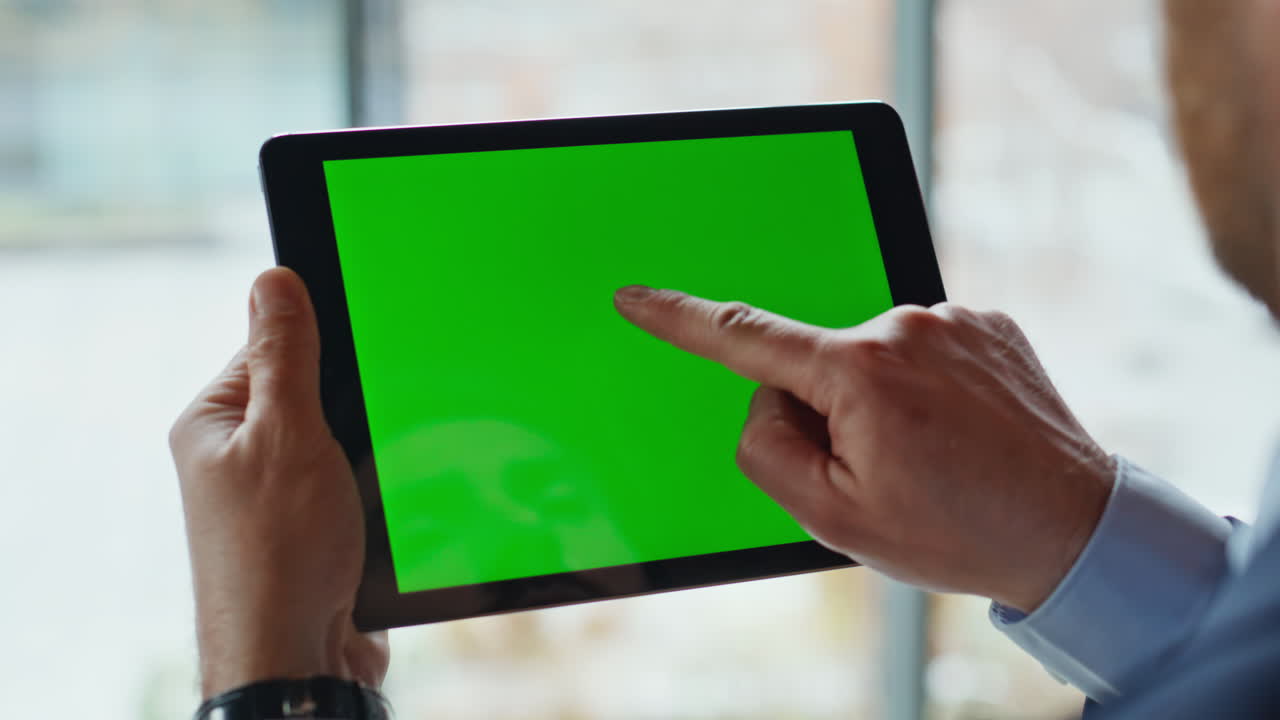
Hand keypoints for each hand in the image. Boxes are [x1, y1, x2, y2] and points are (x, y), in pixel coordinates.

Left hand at [170, 267, 388, 697]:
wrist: (298, 658)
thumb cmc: (278, 553)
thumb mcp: (286, 434)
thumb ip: (285, 355)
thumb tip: (275, 278)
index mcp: (214, 424)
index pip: (272, 349)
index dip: (323, 348)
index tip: (366, 354)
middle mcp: (240, 458)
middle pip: (316, 396)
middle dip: (356, 409)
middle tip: (370, 432)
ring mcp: (279, 498)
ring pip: (347, 444)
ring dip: (373, 456)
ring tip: (374, 483)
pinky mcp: (316, 531)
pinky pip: (359, 487)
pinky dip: (381, 492)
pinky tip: (387, 509)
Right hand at [614, 287, 1113, 611]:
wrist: (1075, 531)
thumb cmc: (955, 531)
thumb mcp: (832, 516)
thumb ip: (768, 448)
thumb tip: (768, 396)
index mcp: (857, 372)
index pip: (744, 336)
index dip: (679, 317)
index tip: (635, 296)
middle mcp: (903, 326)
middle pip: (815, 363)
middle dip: (828, 412)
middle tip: (889, 471)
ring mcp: (952, 318)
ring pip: (870, 357)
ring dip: (882, 400)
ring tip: (938, 455)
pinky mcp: (988, 322)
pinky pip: (921, 349)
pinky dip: (924, 387)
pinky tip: (961, 430)